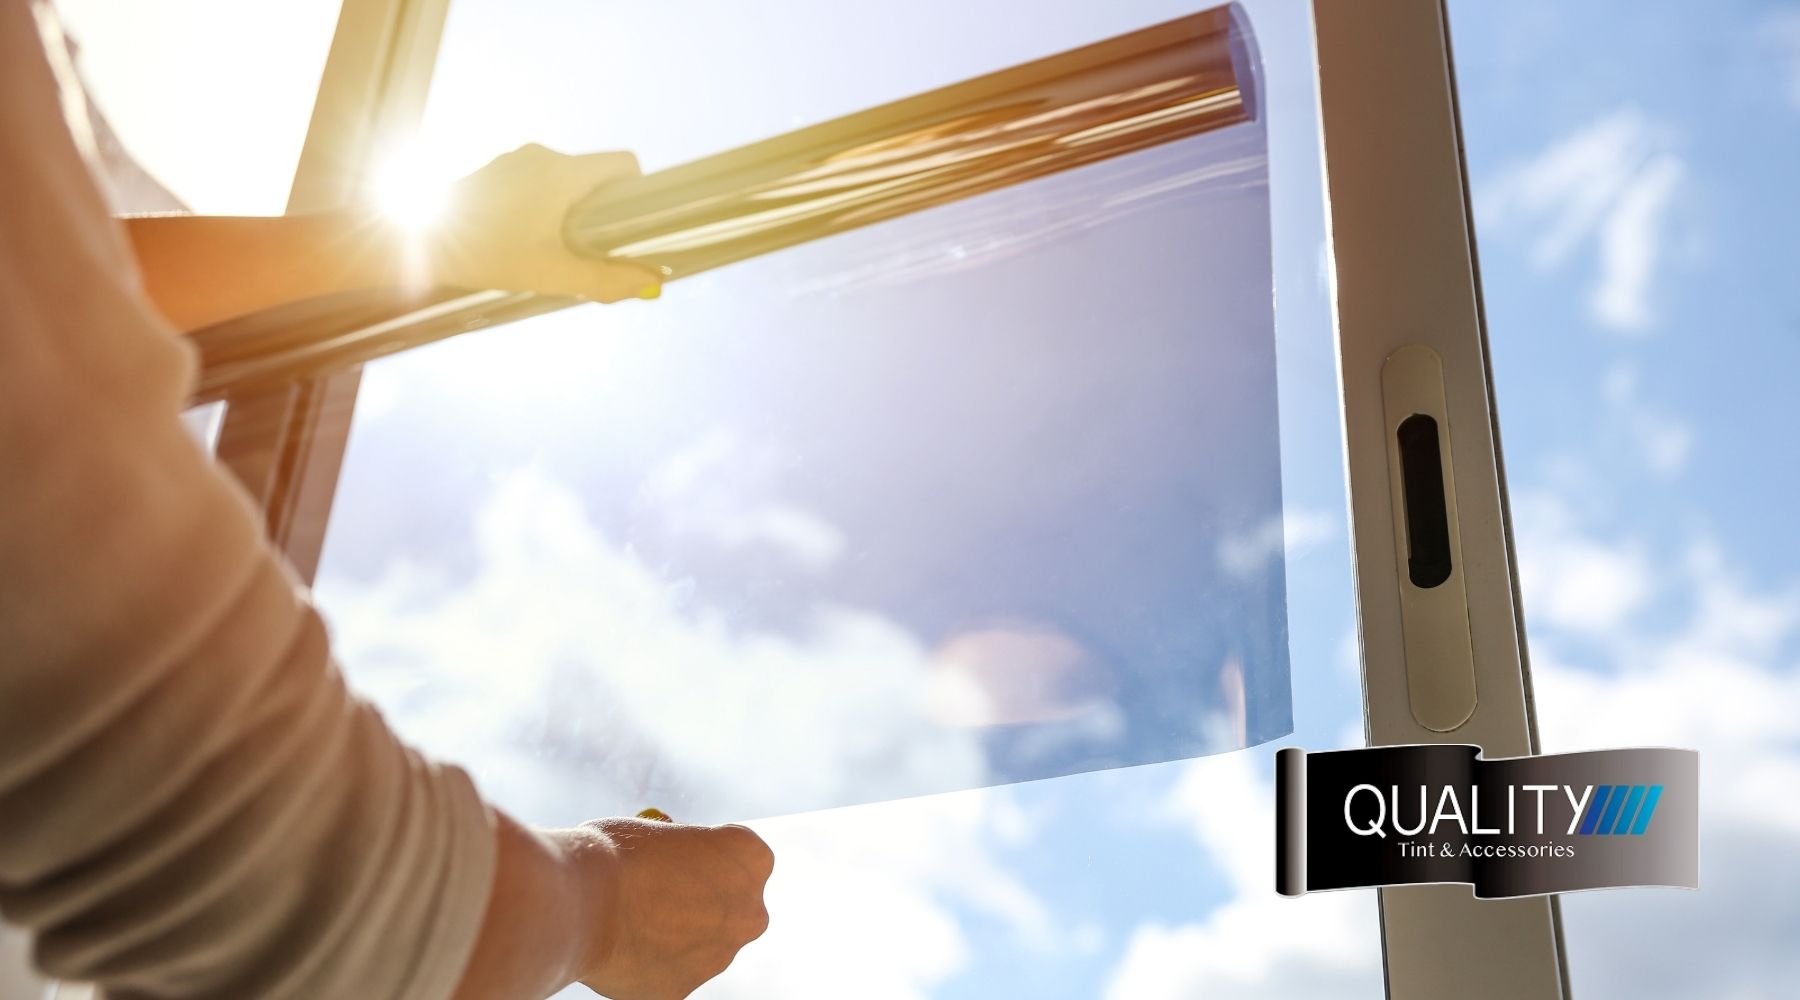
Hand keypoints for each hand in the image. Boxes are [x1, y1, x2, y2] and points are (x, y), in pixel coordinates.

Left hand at [427, 144, 661, 302]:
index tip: (631, 225)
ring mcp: (515, 161)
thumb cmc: (487, 254)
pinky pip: (537, 185)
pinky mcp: (494, 173)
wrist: (416, 242)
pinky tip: (525, 242)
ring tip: (555, 251)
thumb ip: (606, 281)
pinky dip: (543, 210)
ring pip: (565, 183)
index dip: (639, 192)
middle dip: (603, 212)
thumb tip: (653, 285)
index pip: (625, 163)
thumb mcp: (553, 274)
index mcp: (564, 172)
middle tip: (594, 250)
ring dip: (570, 213)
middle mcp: (543, 156)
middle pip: (595, 177)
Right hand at [564, 818, 773, 999]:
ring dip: (674, 934)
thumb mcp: (659, 832)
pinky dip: (649, 963)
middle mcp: (749, 912)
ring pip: (700, 944)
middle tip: (658, 892)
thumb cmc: (616, 855)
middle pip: (732, 906)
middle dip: (703, 901)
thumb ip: (680, 853)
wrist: (579, 905)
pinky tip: (619, 946)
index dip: (707, 853)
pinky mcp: (683, 991)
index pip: (741, 855)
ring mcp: (720, 957)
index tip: (680, 855)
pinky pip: (669, 973)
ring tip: (628, 919)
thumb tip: (673, 864)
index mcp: (751, 859)